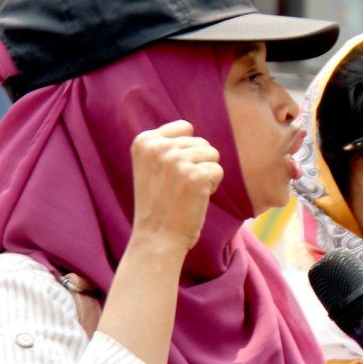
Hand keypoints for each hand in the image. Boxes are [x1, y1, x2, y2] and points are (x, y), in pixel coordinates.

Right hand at [129, 120, 223, 252]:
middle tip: (179, 186)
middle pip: (201, 142)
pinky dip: (212, 186)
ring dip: (206, 174)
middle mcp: (158, 147)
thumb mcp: (151, 166)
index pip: (185, 127)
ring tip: (187, 191)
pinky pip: (218, 171)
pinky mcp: (195, 175)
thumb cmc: (158, 203)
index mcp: (144, 141)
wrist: (156, 236)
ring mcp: (176, 160)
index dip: (187, 150)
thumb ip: (165, 145)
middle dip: (197, 164)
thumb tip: (189, 127)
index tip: (171, 172)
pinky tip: (195, 198)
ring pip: (212, 155)